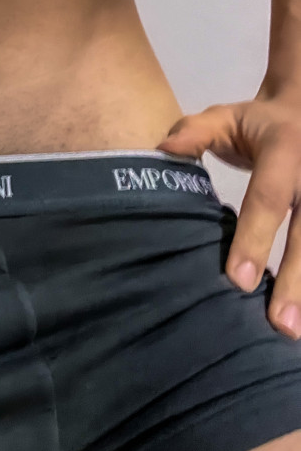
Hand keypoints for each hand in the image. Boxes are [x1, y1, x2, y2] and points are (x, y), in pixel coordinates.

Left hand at [156, 95, 300, 340]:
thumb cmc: (257, 124)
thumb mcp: (226, 117)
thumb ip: (194, 132)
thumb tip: (163, 151)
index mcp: (283, 151)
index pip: (267, 198)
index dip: (254, 238)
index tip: (238, 279)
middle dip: (296, 280)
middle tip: (281, 324)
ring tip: (294, 333)